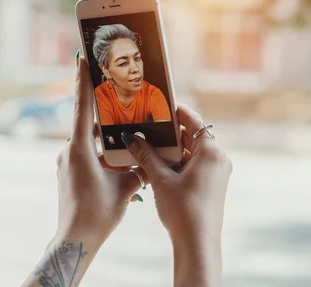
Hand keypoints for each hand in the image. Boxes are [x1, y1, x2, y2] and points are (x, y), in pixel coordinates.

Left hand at [55, 57, 141, 245]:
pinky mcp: (67, 171)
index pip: (81, 107)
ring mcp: (66, 161)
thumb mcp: (124, 188)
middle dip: (101, 109)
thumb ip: (137, 168)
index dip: (82, 81)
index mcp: (79, 148)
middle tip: (113, 89)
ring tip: (122, 128)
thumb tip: (151, 158)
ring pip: (86, 139)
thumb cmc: (98, 212)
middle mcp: (68, 150)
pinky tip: (114, 155)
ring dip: (102, 134)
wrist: (76, 237)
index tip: (81, 58)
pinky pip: (84, 152)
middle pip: (86, 121)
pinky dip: (98, 149)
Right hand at [123, 104, 231, 285]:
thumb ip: (146, 155)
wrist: (197, 244)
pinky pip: (190, 163)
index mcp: (211, 152)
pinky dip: (173, 160)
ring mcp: (213, 172)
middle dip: (167, 130)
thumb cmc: (183, 210)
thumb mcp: (160, 179)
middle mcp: (216, 159)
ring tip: (144, 141)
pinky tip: (152, 161)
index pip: (193, 120)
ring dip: (168, 147)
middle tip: (144, 123)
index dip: (174, 110)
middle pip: (190, 134)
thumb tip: (132, 138)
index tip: (156, 104)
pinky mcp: (208, 184)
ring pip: (188, 150)